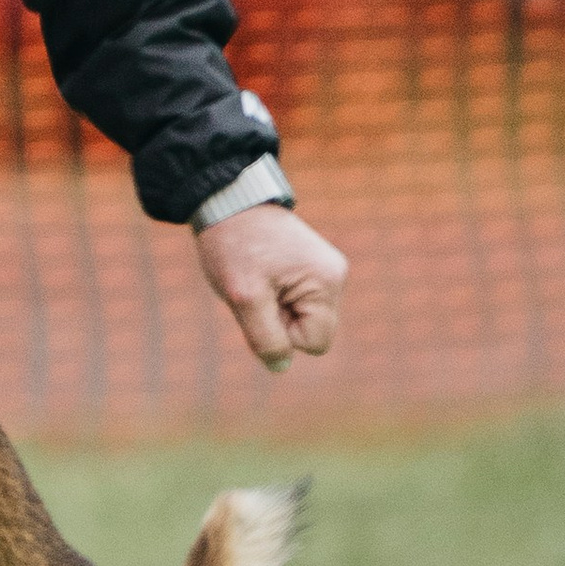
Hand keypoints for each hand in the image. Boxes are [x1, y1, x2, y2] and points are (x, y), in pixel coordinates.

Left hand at [193, 202, 345, 371]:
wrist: (228, 199)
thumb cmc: (234, 245)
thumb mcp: (244, 297)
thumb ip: (265, 338)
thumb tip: (281, 366)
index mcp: (327, 283)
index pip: (313, 343)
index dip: (282, 333)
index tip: (262, 301)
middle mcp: (336, 276)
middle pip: (310, 330)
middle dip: (278, 319)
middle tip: (256, 287)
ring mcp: (326, 269)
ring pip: (301, 316)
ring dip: (274, 306)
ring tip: (257, 274)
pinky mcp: (312, 264)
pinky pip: (296, 299)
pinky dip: (274, 293)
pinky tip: (261, 269)